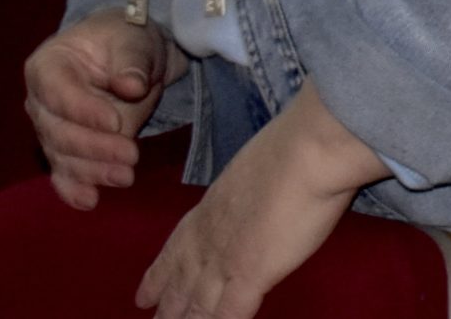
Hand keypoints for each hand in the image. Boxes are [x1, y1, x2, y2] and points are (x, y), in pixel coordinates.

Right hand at [26, 9, 171, 208]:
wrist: (132, 57)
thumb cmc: (126, 40)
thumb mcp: (133, 39)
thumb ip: (131, 61)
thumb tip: (132, 86)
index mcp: (47, 65)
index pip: (58, 92)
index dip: (83, 110)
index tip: (116, 122)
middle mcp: (40, 101)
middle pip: (58, 131)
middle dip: (94, 147)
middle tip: (131, 155)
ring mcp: (49, 130)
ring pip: (62, 156)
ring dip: (92, 171)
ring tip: (125, 177)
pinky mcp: (64, 152)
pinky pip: (63, 174)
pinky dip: (73, 189)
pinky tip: (90, 200)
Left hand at [138, 84, 389, 318]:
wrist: (307, 149)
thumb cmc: (290, 148)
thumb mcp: (249, 171)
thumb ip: (242, 196)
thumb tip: (251, 204)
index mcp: (209, 208)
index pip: (175, 249)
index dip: (158, 276)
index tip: (143, 296)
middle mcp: (209, 237)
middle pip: (182, 282)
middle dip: (168, 306)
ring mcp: (226, 258)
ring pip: (198, 304)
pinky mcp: (250, 274)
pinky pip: (228, 314)